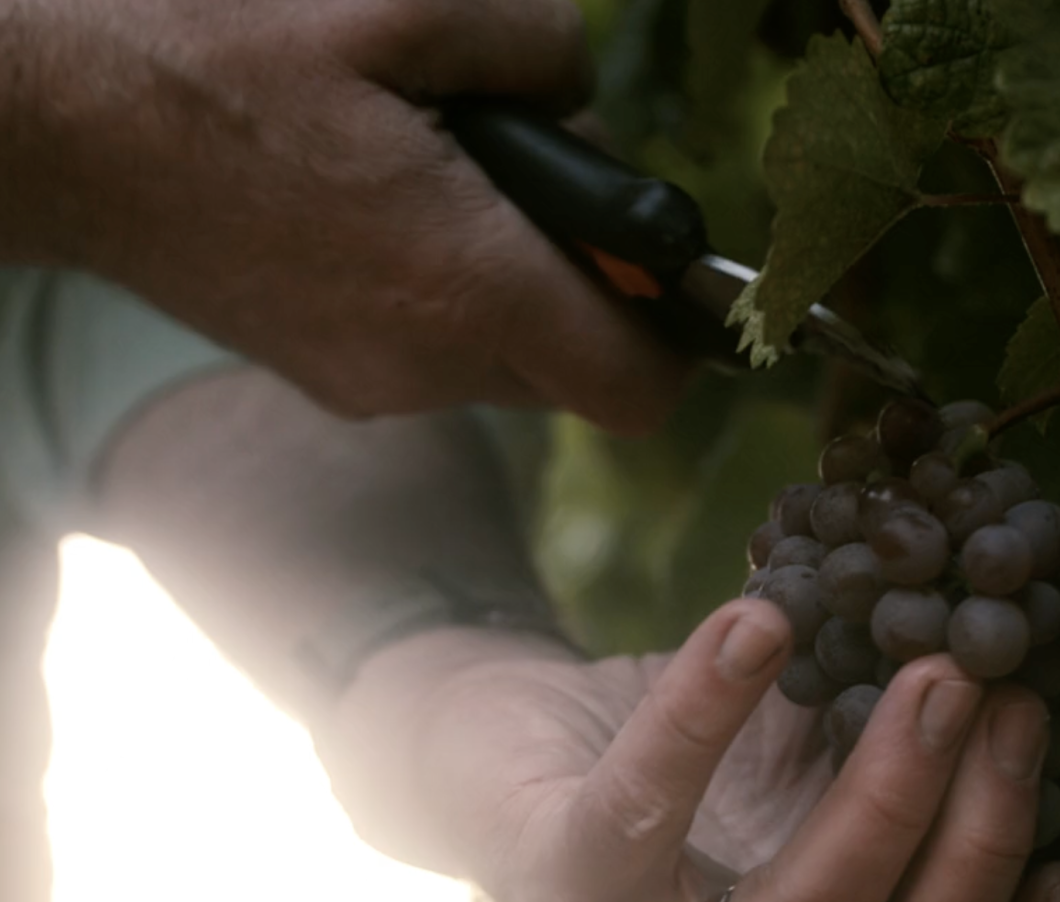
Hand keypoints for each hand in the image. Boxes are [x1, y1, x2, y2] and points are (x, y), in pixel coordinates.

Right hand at [4, 0, 686, 430]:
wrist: (60, 126)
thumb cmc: (220, 55)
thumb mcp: (406, 6)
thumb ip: (543, 50)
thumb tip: (587, 104)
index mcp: (468, 282)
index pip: (638, 387)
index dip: (679, 341)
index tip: (666, 276)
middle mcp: (430, 364)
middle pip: (577, 365)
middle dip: (587, 282)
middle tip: (527, 174)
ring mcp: (375, 384)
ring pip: (507, 357)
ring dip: (510, 280)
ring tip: (431, 176)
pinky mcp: (331, 380)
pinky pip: (436, 353)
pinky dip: (444, 291)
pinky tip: (378, 207)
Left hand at [324, 601, 1059, 901]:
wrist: (510, 746)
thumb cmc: (709, 779)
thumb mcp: (843, 796)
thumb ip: (942, 795)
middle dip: (987, 836)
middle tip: (1014, 702)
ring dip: (891, 788)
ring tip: (935, 673)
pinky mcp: (561, 883)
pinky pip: (648, 804)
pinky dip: (708, 706)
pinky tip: (762, 623)